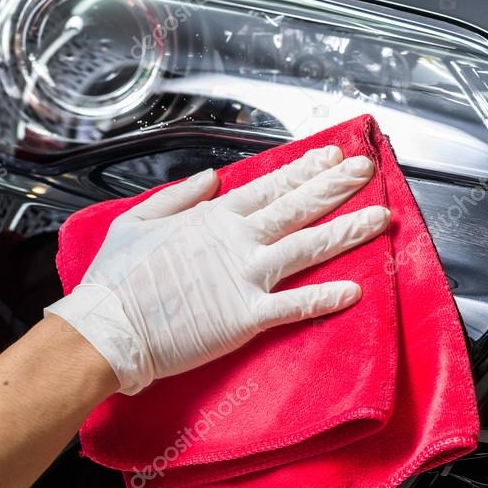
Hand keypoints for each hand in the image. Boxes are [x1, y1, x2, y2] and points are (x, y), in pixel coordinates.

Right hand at [45, 146, 389, 393]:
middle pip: (298, 207)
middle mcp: (237, 241)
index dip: (306, 169)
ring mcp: (245, 277)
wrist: (106, 331)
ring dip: (348, 231)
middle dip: (337, 185)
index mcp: (213, 218)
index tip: (333, 156)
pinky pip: (295, 306)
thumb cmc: (116, 281)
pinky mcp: (247, 317)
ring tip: (382, 218)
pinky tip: (356, 291)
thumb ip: (179, 195)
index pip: (270, 186)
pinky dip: (325, 298)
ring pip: (308, 247)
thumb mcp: (137, 220)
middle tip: (368, 170)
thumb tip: (213, 177)